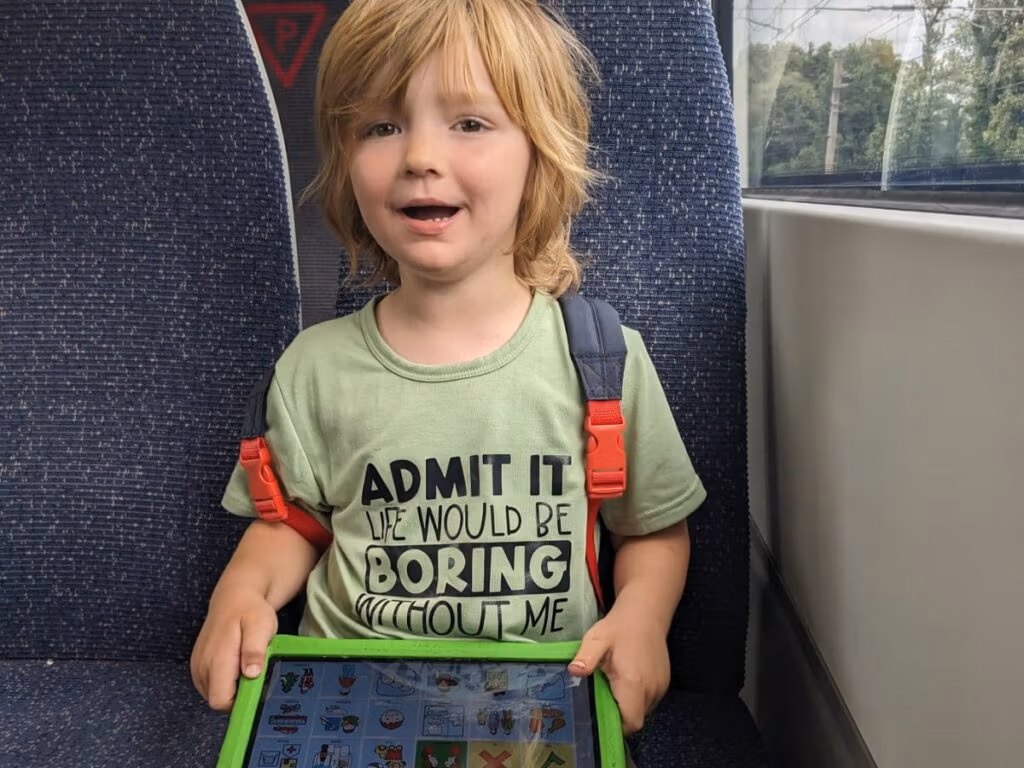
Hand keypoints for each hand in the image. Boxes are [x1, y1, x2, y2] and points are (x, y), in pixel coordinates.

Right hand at [190, 587, 277, 711]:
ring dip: (231, 686)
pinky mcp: (197, 666)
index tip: (254, 689)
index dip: (239, 702)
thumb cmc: (250, 611)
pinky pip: (210, 685)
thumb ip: (254, 650)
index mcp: (216, 660)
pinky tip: (235, 664)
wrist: (233, 597)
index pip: (220, 701)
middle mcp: (201, 667)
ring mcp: (197, 667)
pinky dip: (224, 681)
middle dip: (237, 694)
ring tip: (244, 664)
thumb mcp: (261, 626)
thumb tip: (251, 674)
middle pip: (217, 700)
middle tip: (253, 672)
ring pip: (214, 694)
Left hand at [568, 607, 670, 733]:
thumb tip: (574, 672)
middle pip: (636, 718)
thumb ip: (586, 657)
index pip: (631, 722)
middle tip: (602, 697)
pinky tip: (627, 680)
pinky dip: (638, 698)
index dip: (616, 726)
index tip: (600, 716)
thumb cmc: (618, 628)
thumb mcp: (596, 639)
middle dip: (619, 715)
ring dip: (629, 706)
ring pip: (644, 710)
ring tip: (614, 687)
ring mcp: (660, 686)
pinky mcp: (664, 682)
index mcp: (634, 683)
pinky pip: (650, 700)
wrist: (645, 613)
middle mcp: (651, 689)